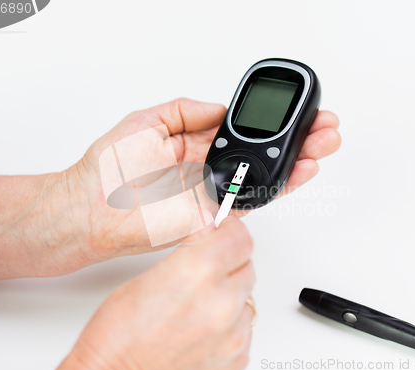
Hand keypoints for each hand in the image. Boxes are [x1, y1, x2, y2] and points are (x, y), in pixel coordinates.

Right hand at [56, 217, 255, 369]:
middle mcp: (222, 304)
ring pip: (247, 296)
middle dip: (228, 259)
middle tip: (203, 266)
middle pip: (247, 264)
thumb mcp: (149, 274)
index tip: (222, 229)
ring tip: (197, 302)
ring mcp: (233, 335)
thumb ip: (190, 247)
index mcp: (199, 274)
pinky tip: (202, 324)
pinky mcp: (236, 357)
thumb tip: (208, 228)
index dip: (229, 228)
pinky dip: (229, 322)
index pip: (240, 237)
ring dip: (229, 293)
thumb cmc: (118, 335)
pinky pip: (244, 326)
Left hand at [67, 98, 340, 261]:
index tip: (293, 112)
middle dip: (294, 141)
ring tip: (322, 146)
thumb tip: (219, 108)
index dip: (269, 123)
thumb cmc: (109, 168)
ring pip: (263, 177)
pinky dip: (276, 188)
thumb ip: (186, 111)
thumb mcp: (147, 121)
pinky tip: (299, 171)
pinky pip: (250, 202)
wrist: (92, 210)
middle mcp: (207, 168)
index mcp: (193, 144)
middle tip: (322, 128)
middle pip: (260, 153)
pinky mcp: (213, 216)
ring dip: (295, 162)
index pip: (241, 131)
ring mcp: (213, 193)